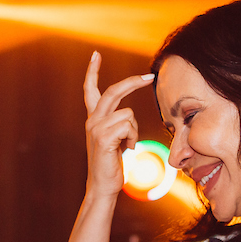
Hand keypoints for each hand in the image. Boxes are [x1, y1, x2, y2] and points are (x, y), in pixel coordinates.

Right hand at [83, 51, 154, 198]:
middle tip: (150, 76)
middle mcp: (92, 120)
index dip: (93, 71)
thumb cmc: (111, 164)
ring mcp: (96, 128)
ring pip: (128, 113)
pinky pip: (127, 125)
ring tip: (128, 145)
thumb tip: (128, 116)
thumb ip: (118, 125)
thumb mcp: (114, 140)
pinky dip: (132, 138)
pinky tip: (125, 150)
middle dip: (133, 82)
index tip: (96, 55)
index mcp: (94, 119)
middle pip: (114, 91)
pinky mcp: (103, 138)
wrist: (102, 186)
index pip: (90, 89)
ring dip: (134, 130)